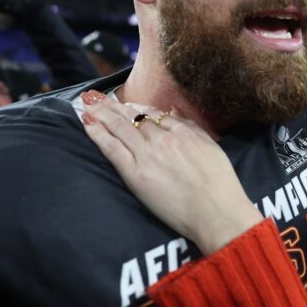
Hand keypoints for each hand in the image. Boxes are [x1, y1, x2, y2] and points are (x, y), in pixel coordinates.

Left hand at [81, 91, 262, 253]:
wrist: (216, 210)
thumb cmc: (220, 184)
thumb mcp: (212, 147)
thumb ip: (192, 127)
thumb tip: (174, 111)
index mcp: (183, 132)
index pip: (152, 113)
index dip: (134, 106)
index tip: (123, 102)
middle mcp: (163, 139)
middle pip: (132, 116)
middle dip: (112, 104)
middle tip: (94, 95)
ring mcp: (147, 155)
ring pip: (119, 127)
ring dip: (101, 113)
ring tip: (87, 102)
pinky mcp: (135, 173)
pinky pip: (112, 148)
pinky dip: (98, 133)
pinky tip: (87, 123)